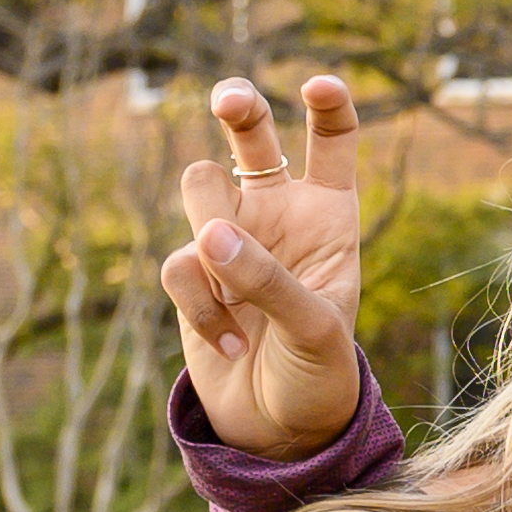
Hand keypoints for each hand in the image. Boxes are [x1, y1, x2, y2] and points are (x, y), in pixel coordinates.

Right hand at [163, 75, 372, 455]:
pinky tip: (231, 344)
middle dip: (239, 104)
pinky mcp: (191, 273)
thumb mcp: (314, 329)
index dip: (328, 107)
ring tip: (236, 286)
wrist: (279, 426)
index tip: (319, 86)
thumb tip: (209, 235)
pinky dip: (201, 306)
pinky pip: (180, 262)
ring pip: (201, 188)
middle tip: (230, 99)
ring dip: (212, 228)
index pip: (330, 142)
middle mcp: (277, 214)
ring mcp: (229, 238)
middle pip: (251, 134)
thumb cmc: (320, 372)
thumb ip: (269, 280)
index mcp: (329, 214)